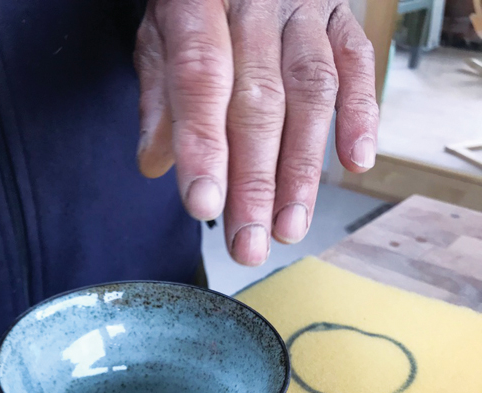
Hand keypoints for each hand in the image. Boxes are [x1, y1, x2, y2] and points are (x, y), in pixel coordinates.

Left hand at [135, 0, 378, 265]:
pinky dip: (360, 114)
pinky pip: (357, 62)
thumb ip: (158, 95)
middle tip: (249, 244)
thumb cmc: (197, 0)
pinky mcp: (342, 14)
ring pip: (311, 92)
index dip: (203, 146)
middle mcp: (255, 1)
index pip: (200, 79)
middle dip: (254, 183)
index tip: (204, 206)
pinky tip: (356, 163)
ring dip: (302, 169)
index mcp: (198, 1)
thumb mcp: (159, 34)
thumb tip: (155, 163)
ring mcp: (305, 7)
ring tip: (289, 228)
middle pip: (259, 101)